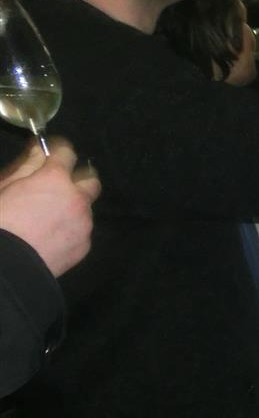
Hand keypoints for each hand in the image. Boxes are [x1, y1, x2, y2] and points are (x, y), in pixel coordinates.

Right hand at [0, 139, 100, 276]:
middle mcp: (77, 198)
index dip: (59, 151)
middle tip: (62, 185)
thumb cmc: (0, 222)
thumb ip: (26, 167)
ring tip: (52, 217)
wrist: (8, 267)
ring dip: (74, 206)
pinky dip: (71, 229)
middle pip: (91, 179)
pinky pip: (82, 231)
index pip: (67, 153)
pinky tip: (53, 237)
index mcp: (55, 179)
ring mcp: (84, 223)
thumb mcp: (4, 187)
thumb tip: (39, 150)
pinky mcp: (84, 246)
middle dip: (79, 178)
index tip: (53, 153)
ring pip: (87, 207)